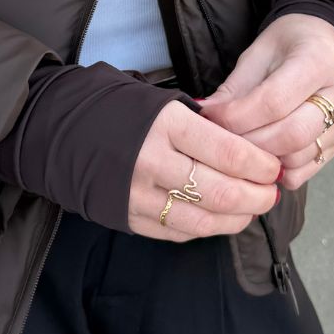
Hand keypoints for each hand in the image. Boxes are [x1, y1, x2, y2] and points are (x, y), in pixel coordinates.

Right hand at [127, 98, 280, 239]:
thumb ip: (201, 125)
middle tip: (272, 192)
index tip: (273, 166)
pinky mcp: (129, 218)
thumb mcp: (160, 101)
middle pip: (222, 192)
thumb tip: (248, 149)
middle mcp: (152, 162)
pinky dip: (207, 228)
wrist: (61, 129)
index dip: (260, 165)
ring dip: (237, 218)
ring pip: (204, 220)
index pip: (229, 152)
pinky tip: (220, 218)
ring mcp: (139, 195)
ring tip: (252, 208)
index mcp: (164, 125)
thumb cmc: (117, 108)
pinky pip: (179, 231)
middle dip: (257, 196)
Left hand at [195, 13, 333, 189]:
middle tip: (223, 139)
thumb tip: (205, 116)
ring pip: (300, 157)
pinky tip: (263, 156)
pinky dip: (280, 170)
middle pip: (292, 135)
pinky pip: (308, 169)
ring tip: (240, 146)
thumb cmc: (288, 46)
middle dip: (250, 143)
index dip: (237, 116)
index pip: (274, 102)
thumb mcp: (258, 53)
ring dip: (263, 159)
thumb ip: (235, 88)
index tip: (211, 117)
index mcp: (318, 61)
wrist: (326, 44)